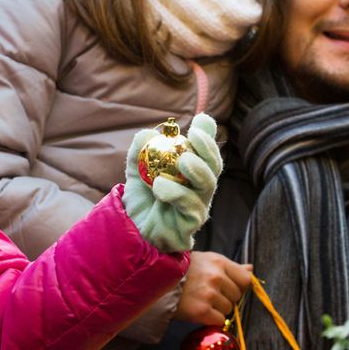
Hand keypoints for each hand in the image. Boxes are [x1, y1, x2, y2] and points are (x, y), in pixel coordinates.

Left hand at [123, 113, 222, 252]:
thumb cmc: (142, 198)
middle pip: (214, 165)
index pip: (206, 150)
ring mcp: (199, 204)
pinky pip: (191, 206)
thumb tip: (148, 133)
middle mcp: (200, 186)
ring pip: (208, 184)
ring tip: (182, 161)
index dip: (208, 135)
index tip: (200, 121)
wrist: (133, 228)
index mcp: (192, 170)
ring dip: (197, 169)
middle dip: (208, 148)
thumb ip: (140, 150)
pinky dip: (176, 193)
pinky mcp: (191, 222)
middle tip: (193, 136)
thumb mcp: (136, 169)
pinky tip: (159, 186)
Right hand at [173, 251, 253, 325]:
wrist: (156, 282)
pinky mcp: (201, 311)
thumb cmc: (184, 270)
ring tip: (202, 301)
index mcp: (219, 262)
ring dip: (218, 309)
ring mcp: (208, 294)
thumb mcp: (207, 261)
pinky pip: (219, 320)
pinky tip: (199, 311)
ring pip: (228, 309)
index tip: (228, 288)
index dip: (239, 286)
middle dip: (226, 298)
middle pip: (237, 296)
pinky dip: (211, 319)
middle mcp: (215, 277)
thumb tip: (251, 269)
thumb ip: (231, 267)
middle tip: (209, 295)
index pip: (245, 279)